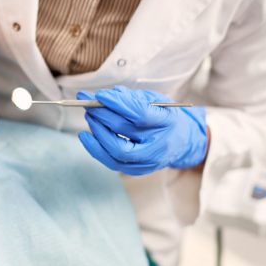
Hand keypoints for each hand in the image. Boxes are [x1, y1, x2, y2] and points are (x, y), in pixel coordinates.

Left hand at [77, 85, 207, 174]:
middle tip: (88, 103)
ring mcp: (148, 160)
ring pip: (117, 149)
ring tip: (90, 116)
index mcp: (167, 121)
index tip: (100, 95)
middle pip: (125, 130)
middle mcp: (159, 144)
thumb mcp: (156, 100)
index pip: (140, 113)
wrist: (179, 142)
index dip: (117, 103)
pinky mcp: (136, 170)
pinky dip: (95, 148)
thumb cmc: (163, 117)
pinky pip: (112, 162)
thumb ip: (133, 97)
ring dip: (97, 130)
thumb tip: (108, 95)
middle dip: (102, 114)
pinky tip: (85, 136)